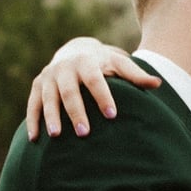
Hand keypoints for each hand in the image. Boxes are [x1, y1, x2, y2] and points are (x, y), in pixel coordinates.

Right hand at [26, 37, 160, 140]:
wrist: (75, 51)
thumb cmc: (104, 64)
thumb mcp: (120, 65)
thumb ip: (137, 75)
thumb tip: (158, 84)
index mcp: (87, 62)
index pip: (95, 79)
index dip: (102, 96)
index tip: (112, 115)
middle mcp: (65, 68)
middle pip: (69, 91)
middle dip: (76, 112)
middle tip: (84, 133)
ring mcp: (48, 77)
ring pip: (48, 98)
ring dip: (51, 117)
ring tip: (56, 136)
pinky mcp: (37, 86)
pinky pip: (32, 104)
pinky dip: (33, 121)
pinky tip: (35, 139)